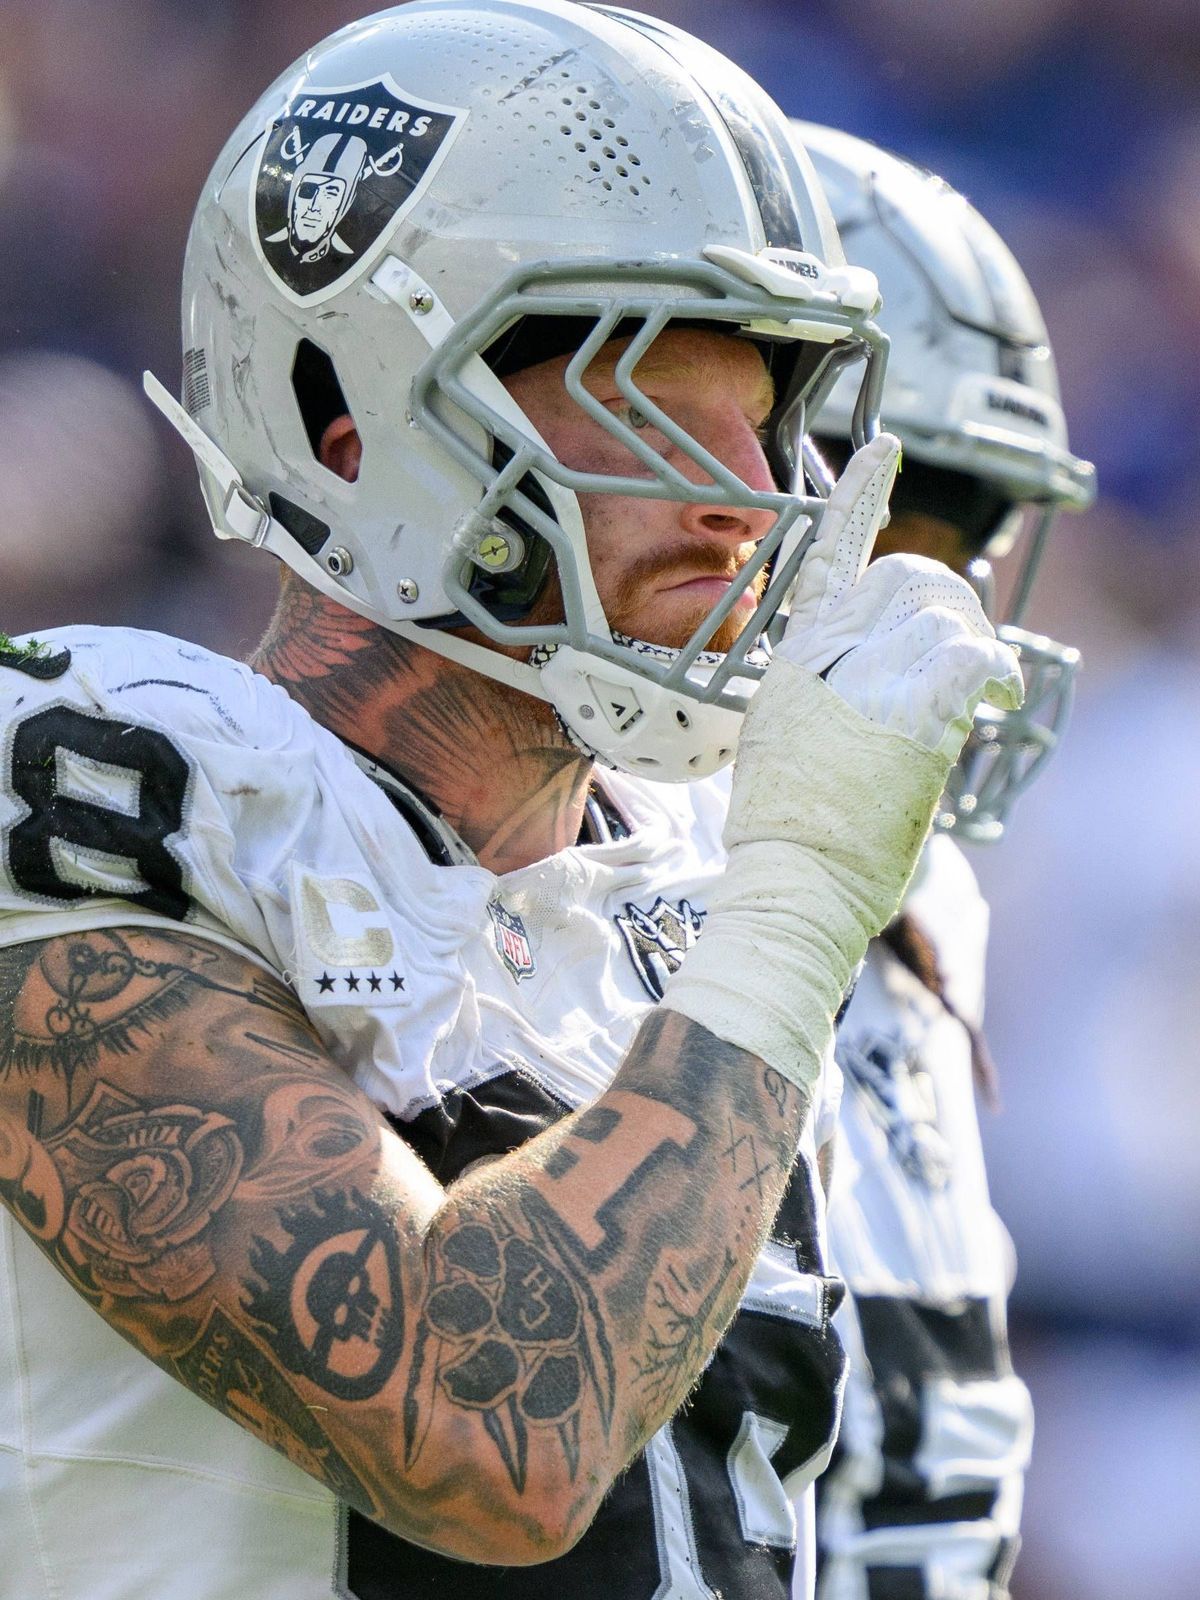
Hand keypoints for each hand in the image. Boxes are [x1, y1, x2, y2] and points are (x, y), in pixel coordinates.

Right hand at [660, 436, 1020, 1091]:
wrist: (791, 881)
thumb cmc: (786, 831)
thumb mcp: (779, 740)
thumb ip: (820, 690)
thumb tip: (865, 678)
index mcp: (794, 659)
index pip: (829, 554)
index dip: (860, 495)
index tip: (884, 446)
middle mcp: (827, 657)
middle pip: (909, 575)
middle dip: (945, 600)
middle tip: (957, 648)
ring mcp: (868, 682)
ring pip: (945, 610)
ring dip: (969, 642)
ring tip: (971, 690)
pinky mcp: (911, 717)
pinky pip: (970, 656)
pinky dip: (991, 670)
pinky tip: (993, 696)